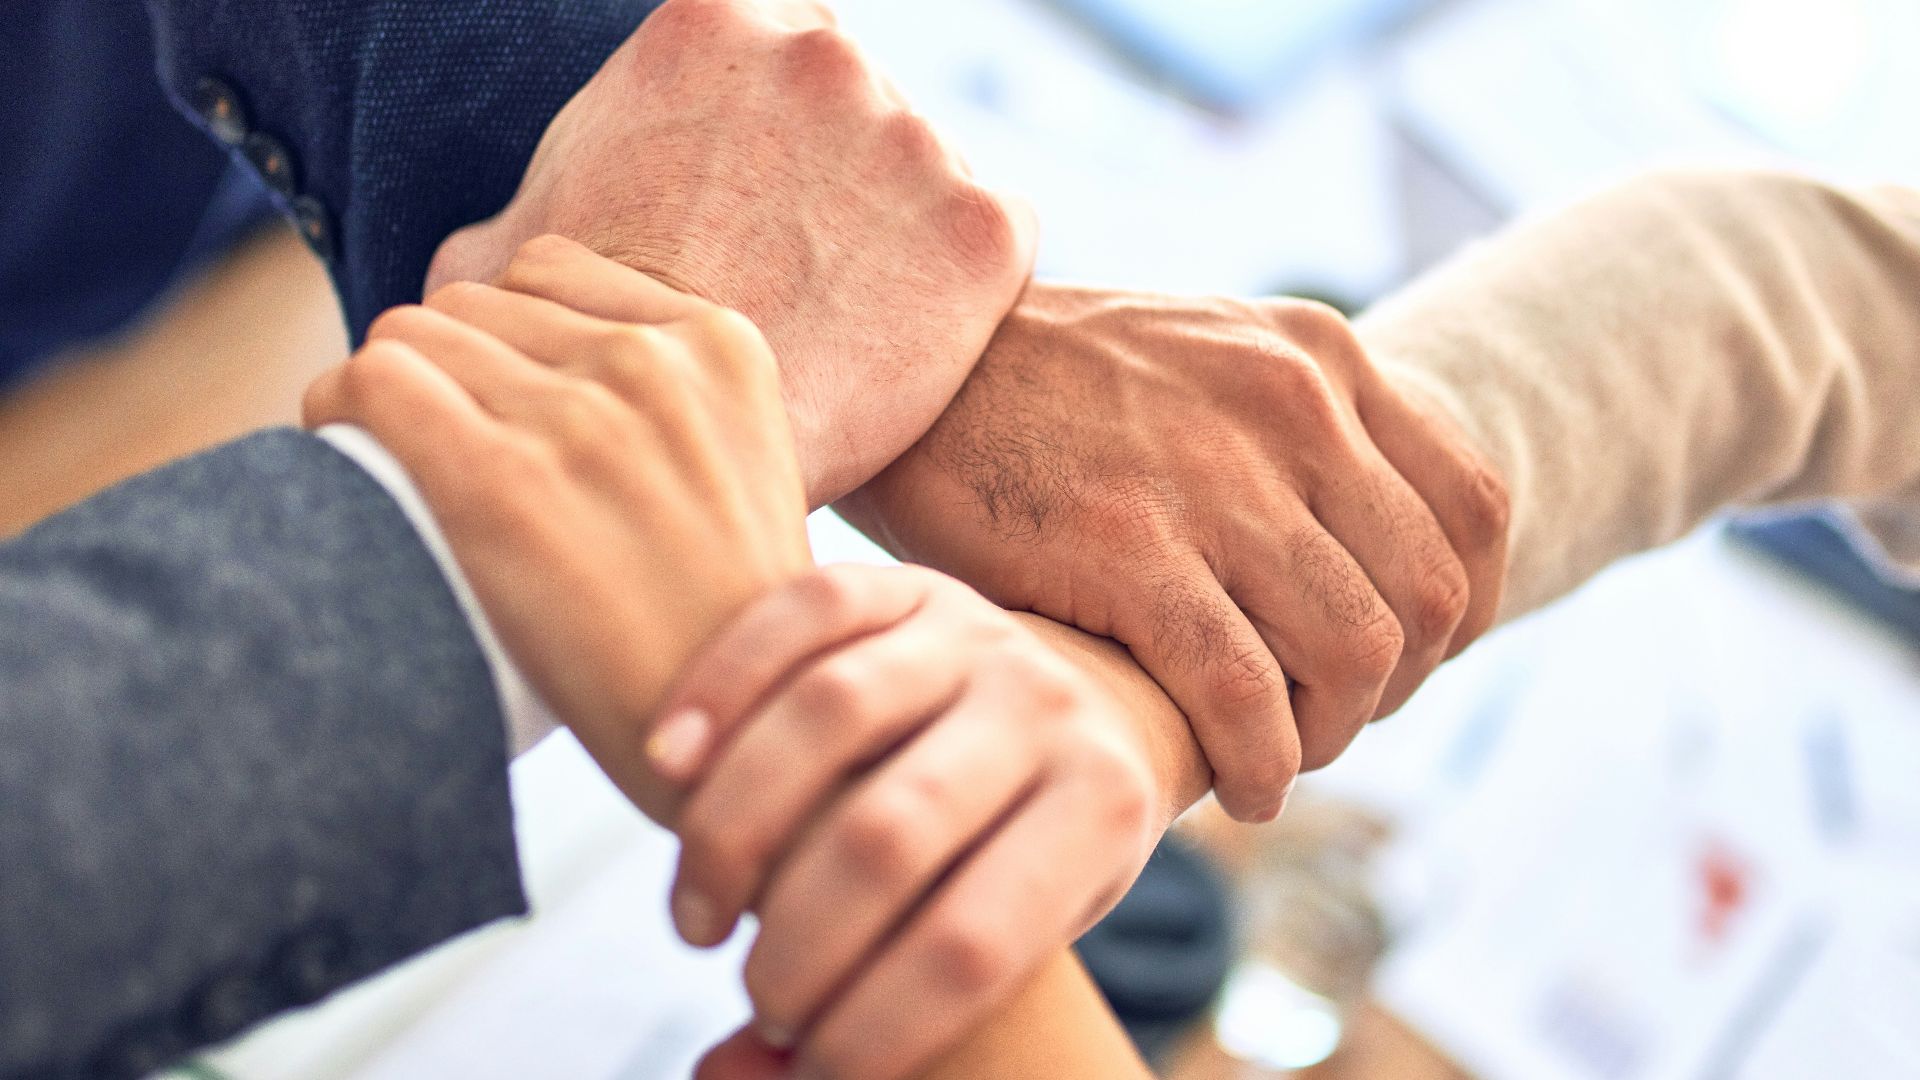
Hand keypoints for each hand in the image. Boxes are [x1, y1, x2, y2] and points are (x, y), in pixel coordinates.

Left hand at [305, 235, 810, 816]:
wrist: (740, 746)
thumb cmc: (728, 635)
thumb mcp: (746, 474)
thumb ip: (670, 404)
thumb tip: (539, 376)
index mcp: (723, 348)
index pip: (552, 271)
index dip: (508, 340)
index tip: (500, 410)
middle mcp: (653, 363)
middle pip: (474, 305)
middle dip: (447, 373)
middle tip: (443, 459)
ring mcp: (579, 417)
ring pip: (411, 335)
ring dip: (390, 396)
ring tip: (400, 472)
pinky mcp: (499, 480)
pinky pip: (369, 384)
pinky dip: (337, 415)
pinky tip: (351, 467)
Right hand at [427, 0, 1038, 505]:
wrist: (678, 454)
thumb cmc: (579, 357)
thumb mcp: (504, 258)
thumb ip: (525, 209)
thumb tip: (492, 249)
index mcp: (706, 25)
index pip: (766, 40)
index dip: (762, 121)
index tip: (752, 190)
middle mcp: (822, 55)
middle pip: (852, 98)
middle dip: (831, 168)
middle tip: (794, 265)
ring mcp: (915, 136)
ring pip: (924, 170)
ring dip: (897, 227)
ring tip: (841, 318)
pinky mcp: (986, 225)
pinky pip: (993, 242)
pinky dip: (961, 289)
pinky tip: (901, 343)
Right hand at [655, 563, 1161, 1079]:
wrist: (1088, 710)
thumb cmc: (1029, 852)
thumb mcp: (1013, 935)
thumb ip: (887, 1007)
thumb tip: (727, 1077)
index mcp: (1104, 808)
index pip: (974, 942)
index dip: (876, 1028)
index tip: (810, 1069)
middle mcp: (1049, 707)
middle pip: (889, 834)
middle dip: (797, 944)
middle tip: (756, 997)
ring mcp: (977, 631)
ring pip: (830, 714)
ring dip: (733, 831)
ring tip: (698, 919)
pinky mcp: (908, 582)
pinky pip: (801, 613)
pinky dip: (719, 686)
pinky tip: (664, 766)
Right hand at [837, 283, 1509, 822]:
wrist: (908, 359)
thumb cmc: (1049, 384)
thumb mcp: (1205, 357)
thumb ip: (1294, 430)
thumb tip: (1364, 551)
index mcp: (1320, 357)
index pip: (1474, 507)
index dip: (1463, 610)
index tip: (1406, 662)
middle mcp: (1291, 406)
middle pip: (1428, 595)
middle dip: (1396, 688)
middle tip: (1328, 718)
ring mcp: (1214, 476)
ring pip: (1355, 653)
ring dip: (1331, 735)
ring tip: (1280, 755)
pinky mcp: (1127, 546)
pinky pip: (1245, 694)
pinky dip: (1262, 763)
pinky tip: (1236, 785)